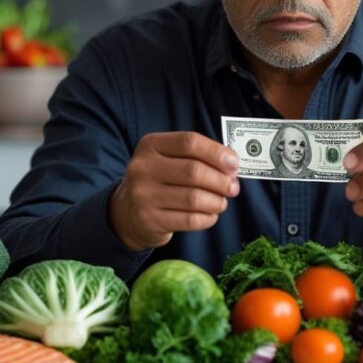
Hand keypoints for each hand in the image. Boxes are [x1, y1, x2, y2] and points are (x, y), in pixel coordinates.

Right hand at [109, 132, 239, 250]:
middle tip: (233, 187)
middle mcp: (143, 168)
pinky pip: (190, 220)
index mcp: (150, 145)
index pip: (189, 142)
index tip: (234, 164)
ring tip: (222, 202)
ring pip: (194, 198)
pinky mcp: (150, 220)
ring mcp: (143, 195)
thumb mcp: (169, 158)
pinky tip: (210, 214)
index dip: (217, 152)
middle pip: (194, 171)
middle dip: (221, 180)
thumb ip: (197, 156)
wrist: (127, 212)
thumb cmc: (160, 180)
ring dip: (217, 201)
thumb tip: (232, 165)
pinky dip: (208, 218)